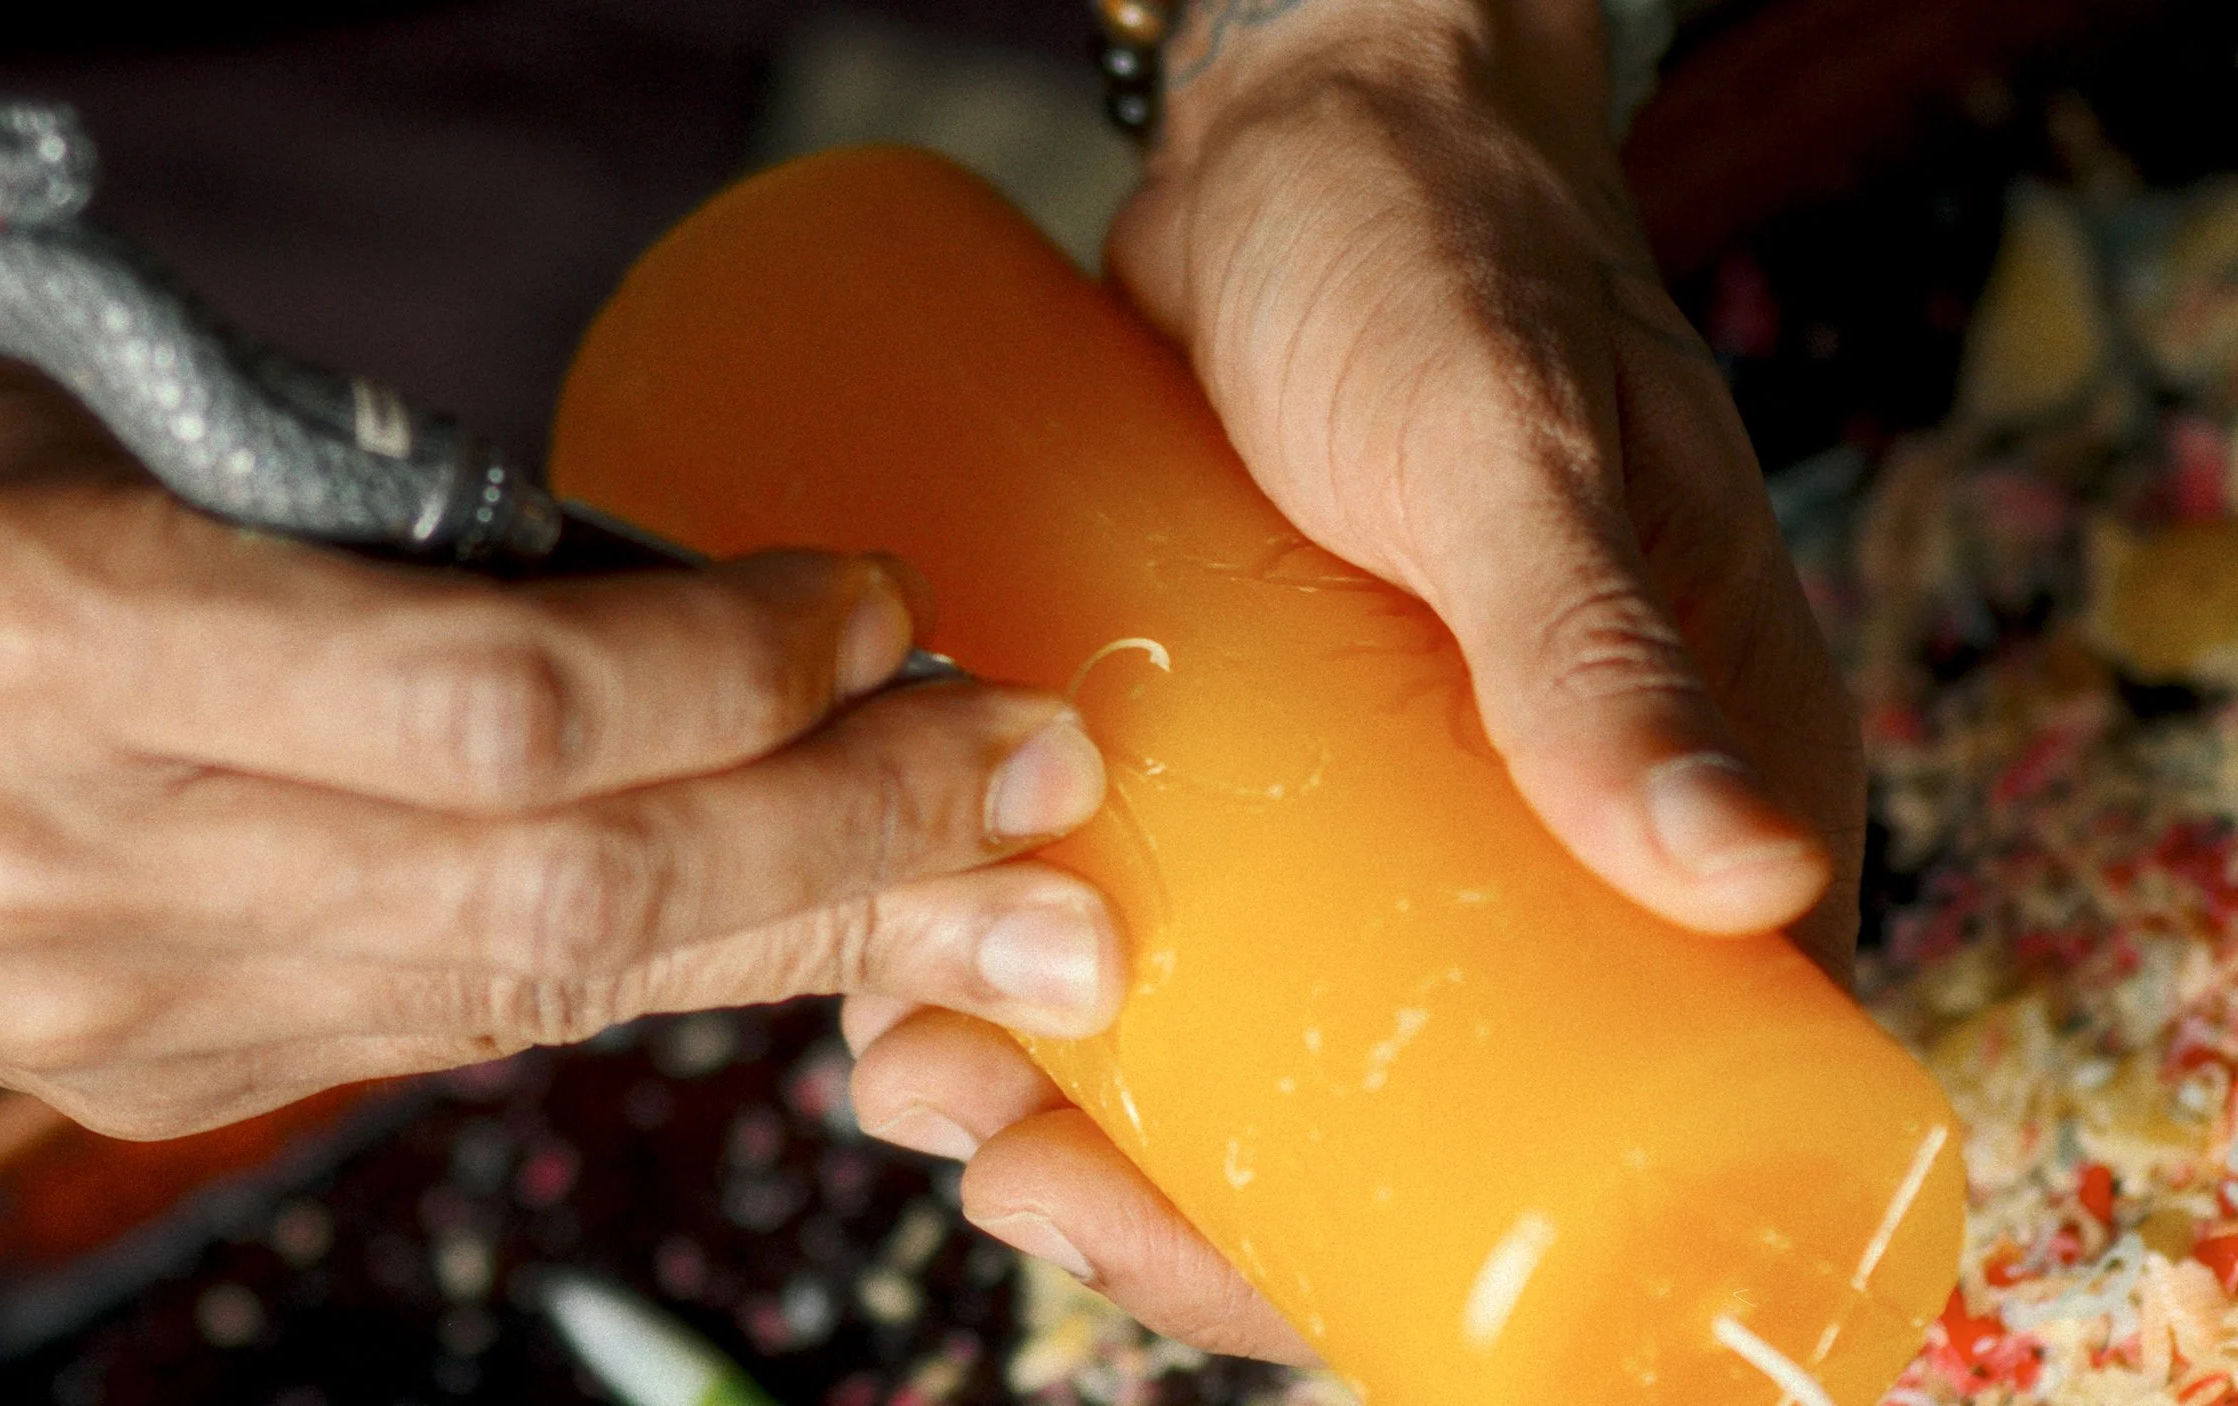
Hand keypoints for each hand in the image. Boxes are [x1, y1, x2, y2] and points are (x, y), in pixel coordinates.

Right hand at [0, 355, 1124, 1138]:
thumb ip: (435, 559)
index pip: (493, 700)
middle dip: (844, 835)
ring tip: (998, 902)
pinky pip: (470, 1028)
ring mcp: (126, 1005)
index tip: (883, 610)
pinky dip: (654, 965)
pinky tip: (798, 923)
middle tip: (1038, 786)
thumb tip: (740, 631)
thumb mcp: (170, 446)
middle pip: (562, 885)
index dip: (731, 667)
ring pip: (545, 993)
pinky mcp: (161, 1080)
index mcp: (76, 638)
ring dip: (802, 932)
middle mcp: (98, 860)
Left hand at [849, 0, 1865, 1362]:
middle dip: (1188, 1186)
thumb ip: (1606, 647)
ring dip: (1076, 1088)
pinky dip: (1032, 960)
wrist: (1308, 126)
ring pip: (1239, 1020)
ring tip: (925, 1078)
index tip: (1233, 1268)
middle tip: (1018, 1176)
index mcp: (1674, 818)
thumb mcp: (1520, 459)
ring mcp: (1369, 797)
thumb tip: (1748, 871)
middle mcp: (1528, 834)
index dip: (1418, 1239)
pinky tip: (913, 984)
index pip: (1597, 1123)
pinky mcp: (1241, 733)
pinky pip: (1149, 897)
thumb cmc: (1452, 260)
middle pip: (1377, 1105)